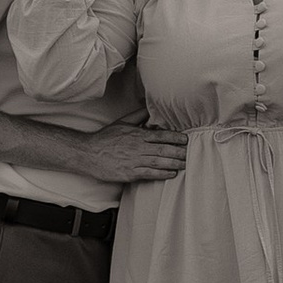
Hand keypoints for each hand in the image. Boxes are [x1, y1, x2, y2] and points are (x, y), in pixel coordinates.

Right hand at [69, 119, 186, 186]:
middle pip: (164, 149)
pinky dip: (162, 173)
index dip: (176, 137)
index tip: (187, 139)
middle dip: (180, 152)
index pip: (161, 135)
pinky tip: (172, 173)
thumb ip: (137, 116)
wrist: (89, 154)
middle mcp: (138, 147)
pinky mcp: (130, 173)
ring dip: (175, 163)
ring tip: (187, 164)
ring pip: (160, 161)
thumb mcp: (121, 123)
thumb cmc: (105, 139)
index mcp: (138, 134)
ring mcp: (134, 161)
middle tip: (193, 153)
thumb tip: (149, 109)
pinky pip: (150, 173)